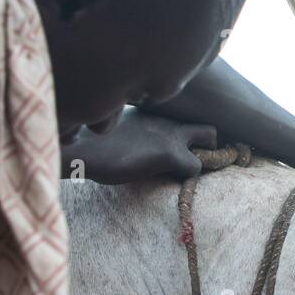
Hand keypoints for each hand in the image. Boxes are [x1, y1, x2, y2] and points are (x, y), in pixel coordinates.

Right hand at [61, 109, 216, 184]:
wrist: (83, 147)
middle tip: (196, 160)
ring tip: (186, 172)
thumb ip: (138, 132)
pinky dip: (189, 177)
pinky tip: (172, 181)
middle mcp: (167, 119)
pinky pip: (196, 166)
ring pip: (211, 137)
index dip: (191, 135)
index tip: (186, 148)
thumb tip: (139, 148)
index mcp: (155, 113)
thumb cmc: (93, 142)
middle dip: (208, 142)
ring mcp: (170, 134)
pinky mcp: (169, 153)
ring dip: (203, 156)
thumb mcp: (121, 129)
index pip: (187, 117)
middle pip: (206, 119)